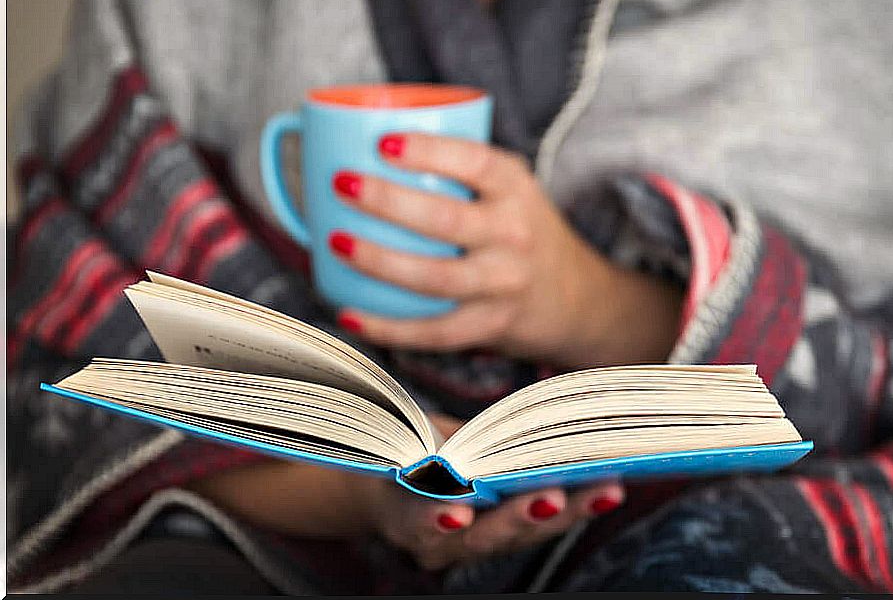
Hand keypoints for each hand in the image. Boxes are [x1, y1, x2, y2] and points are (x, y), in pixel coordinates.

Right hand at [189, 414, 624, 571]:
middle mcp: (433, 535)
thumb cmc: (368, 448)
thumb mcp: (366, 434)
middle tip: (552, 495)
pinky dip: (568, 501)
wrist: (371, 484)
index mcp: (393, 512)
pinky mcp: (496, 523)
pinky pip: (534, 519)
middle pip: (478, 536)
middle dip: (517, 516)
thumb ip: (360, 412)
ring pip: (517, 533)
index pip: (410, 519)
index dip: (430, 512)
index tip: (453, 503)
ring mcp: (468, 537)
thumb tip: (272, 370)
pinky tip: (605, 482)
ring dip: (560, 510)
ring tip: (601, 487)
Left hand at [330, 132, 682, 367]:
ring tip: (335, 241)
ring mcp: (503, 284)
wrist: (573, 296)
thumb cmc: (518, 230)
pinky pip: (433, 331)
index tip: (383, 142)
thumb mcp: (508, 190)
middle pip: (445, 219)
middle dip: (387, 201)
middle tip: (341, 183)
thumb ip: (458, 170)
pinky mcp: (490, 325)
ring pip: (434, 277)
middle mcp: (514, 235)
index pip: (476, 162)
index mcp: (516, 189)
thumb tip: (361, 144)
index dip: (429, 151)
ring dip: (378, 261)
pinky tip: (350, 314)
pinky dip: (388, 327)